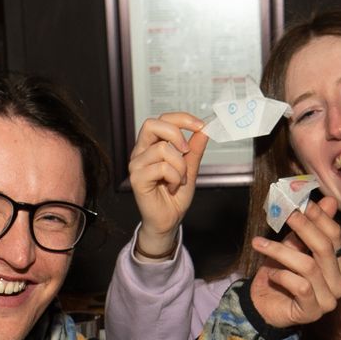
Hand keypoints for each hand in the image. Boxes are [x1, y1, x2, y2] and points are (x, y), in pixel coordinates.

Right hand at [125, 112, 207, 258]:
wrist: (168, 220)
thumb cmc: (174, 196)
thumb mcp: (190, 168)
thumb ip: (195, 149)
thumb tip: (204, 130)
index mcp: (151, 145)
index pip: (162, 120)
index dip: (181, 118)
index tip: (200, 126)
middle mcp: (141, 152)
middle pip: (152, 124)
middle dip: (176, 134)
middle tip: (187, 151)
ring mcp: (136, 165)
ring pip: (163, 149)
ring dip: (180, 165)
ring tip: (180, 179)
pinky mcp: (137, 179)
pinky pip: (162, 167)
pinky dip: (174, 177)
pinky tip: (172, 187)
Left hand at [247, 196, 340, 329]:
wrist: (263, 305)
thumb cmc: (280, 274)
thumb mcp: (292, 246)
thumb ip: (309, 227)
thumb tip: (328, 200)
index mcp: (338, 264)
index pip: (335, 236)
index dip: (318, 217)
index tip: (299, 201)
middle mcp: (338, 283)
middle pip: (324, 248)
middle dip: (303, 227)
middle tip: (283, 213)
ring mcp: (328, 300)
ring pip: (309, 266)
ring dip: (281, 251)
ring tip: (260, 244)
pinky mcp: (312, 312)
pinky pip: (301, 287)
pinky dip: (282, 276)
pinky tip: (271, 274)